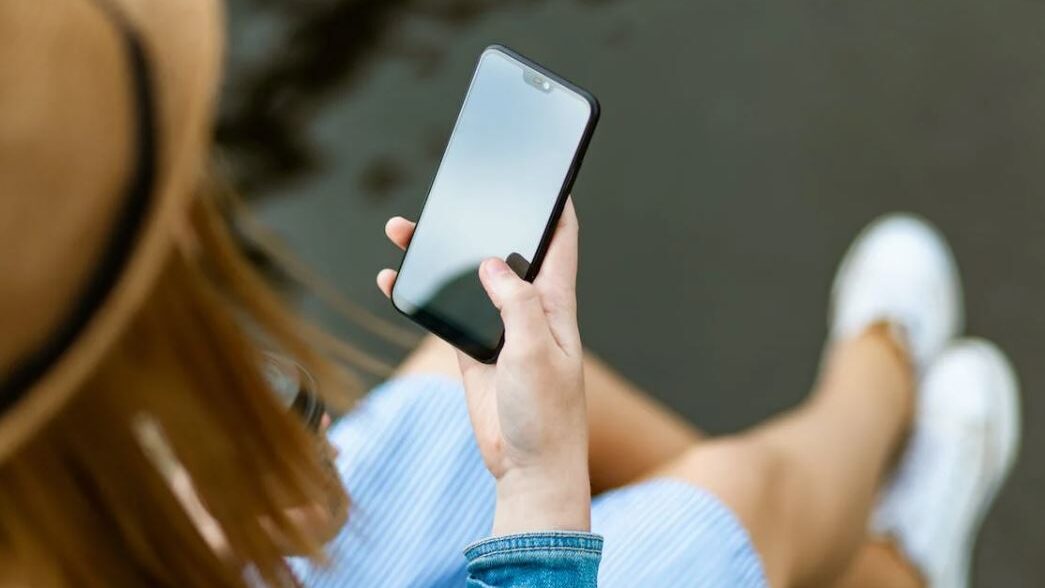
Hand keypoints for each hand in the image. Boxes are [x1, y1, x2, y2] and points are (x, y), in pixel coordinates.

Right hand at [377, 199, 589, 534]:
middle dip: (478, 220)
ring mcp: (497, 328)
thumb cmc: (547, 413)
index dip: (554, 206)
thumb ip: (516, 305)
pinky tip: (393, 279)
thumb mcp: (537, 352)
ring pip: (465, 278)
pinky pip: (442, 313)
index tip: (543, 175)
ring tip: (403, 229)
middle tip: (451, 194)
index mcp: (554, 303)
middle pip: (500, 251)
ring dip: (437, 255)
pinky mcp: (472, 351)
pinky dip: (418, 295)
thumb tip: (492, 263)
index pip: (559, 241)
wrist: (528, 466)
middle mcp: (527, 308)